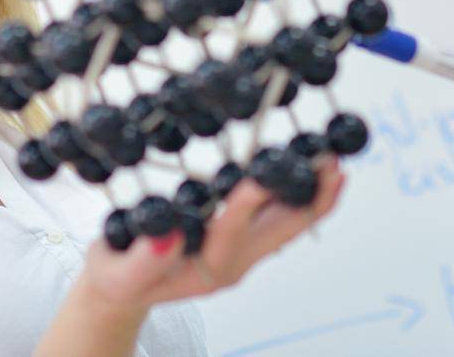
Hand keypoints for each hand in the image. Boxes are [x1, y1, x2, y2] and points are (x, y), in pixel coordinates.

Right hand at [72, 157, 345, 316]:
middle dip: (309, 200)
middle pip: (281, 232)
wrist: (123, 291)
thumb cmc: (119, 278)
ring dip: (312, 195)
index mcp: (207, 269)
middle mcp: (235, 262)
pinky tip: (307, 172)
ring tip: (334, 163)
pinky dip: (298, 194)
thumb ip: (143, 258)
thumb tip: (170, 234)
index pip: (231, 232)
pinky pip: (280, 219)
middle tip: (334, 167)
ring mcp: (242, 253)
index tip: (260, 176)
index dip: (247, 202)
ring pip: (288, 225)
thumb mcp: (120, 273)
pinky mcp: (241, 241)